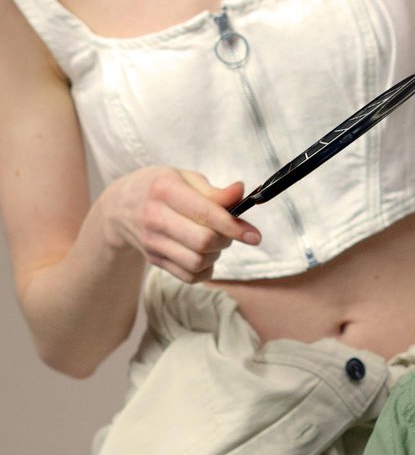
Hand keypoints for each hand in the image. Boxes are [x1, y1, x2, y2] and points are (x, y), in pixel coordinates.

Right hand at [102, 167, 260, 282]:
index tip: (254, 236)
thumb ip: (214, 190)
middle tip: (230, 231)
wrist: (119, 207)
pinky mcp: (153, 260)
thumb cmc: (160, 187)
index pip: (205, 213)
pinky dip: (205, 270)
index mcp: (165, 190)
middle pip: (203, 242)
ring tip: (216, 240)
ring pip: (197, 262)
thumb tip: (242, 192)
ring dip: (217, 255)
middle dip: (226, 239)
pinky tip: (206, 255)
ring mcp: (152, 242)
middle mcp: (155, 218)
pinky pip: (188, 276)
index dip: (233, 226)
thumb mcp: (185, 178)